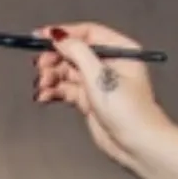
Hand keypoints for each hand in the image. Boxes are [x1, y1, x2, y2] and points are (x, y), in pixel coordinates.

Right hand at [32, 22, 170, 170]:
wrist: (136, 145)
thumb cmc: (129, 110)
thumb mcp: (101, 76)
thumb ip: (78, 53)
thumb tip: (59, 36)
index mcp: (120, 50)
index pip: (88, 33)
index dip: (64, 34)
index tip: (41, 36)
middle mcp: (109, 64)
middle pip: (74, 52)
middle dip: (55, 58)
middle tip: (40, 65)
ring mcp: (98, 82)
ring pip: (67, 71)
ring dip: (51, 76)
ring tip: (43, 85)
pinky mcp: (90, 100)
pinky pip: (67, 89)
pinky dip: (54, 91)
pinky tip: (44, 96)